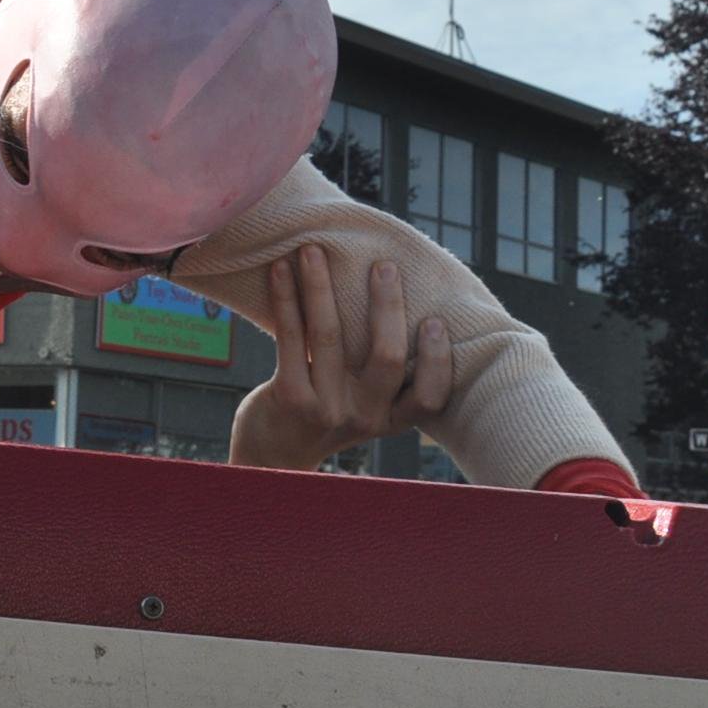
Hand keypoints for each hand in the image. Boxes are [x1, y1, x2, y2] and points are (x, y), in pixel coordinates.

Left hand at [229, 246, 450, 470]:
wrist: (271, 457)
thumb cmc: (325, 416)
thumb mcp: (362, 406)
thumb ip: (381, 375)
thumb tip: (399, 300)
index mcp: (389, 419)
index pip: (428, 398)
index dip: (437, 361)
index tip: (435, 320)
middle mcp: (363, 417)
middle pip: (386, 356)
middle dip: (387, 305)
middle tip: (384, 265)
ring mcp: (326, 408)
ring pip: (330, 336)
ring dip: (320, 285)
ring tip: (313, 250)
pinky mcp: (289, 398)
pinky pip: (291, 337)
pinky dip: (287, 298)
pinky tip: (281, 270)